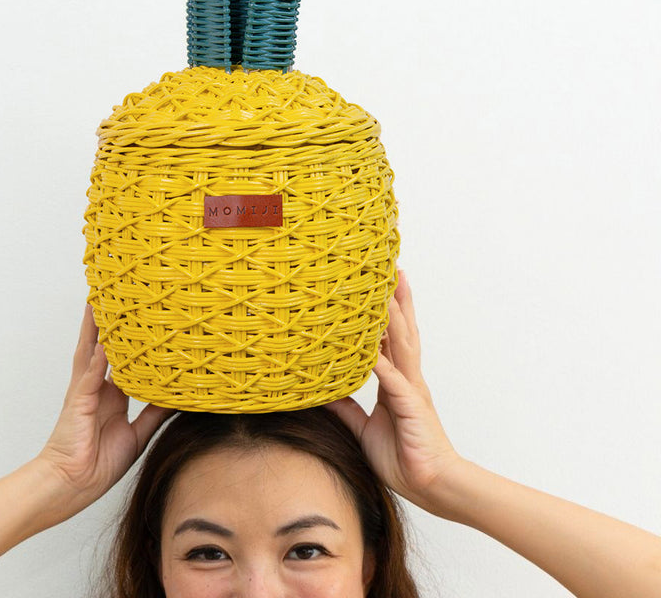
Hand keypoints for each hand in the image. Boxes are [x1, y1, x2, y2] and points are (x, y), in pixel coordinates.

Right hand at [37, 306, 173, 520]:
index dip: (133, 338)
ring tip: (102, 300)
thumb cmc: (96, 464)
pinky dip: (97, 360)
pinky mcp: (79, 402)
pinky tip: (104, 344)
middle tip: (116, 293)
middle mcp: (97, 386)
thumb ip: (155, 413)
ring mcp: (85, 391)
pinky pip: (89, 377)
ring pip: (92, 351)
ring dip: (97, 327)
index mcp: (111, 394)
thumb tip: (178, 396)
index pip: (124, 358)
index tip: (145, 317)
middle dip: (109, 321)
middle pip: (104, 345)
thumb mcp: (137, 435)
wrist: (70, 487)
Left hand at [327, 271, 462, 514]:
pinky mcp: (411, 407)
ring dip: (394, 315)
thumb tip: (323, 391)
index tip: (379, 286)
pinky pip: (393, 381)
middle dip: (396, 299)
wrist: (431, 486)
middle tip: (391, 268)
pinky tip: (371, 346)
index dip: (385, 313)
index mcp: (397, 382)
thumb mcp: (363, 428)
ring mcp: (411, 390)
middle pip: (401, 330)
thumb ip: (346, 407)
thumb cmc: (402, 458)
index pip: (390, 339)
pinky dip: (382, 363)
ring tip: (389, 286)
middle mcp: (406, 379)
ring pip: (402, 344)